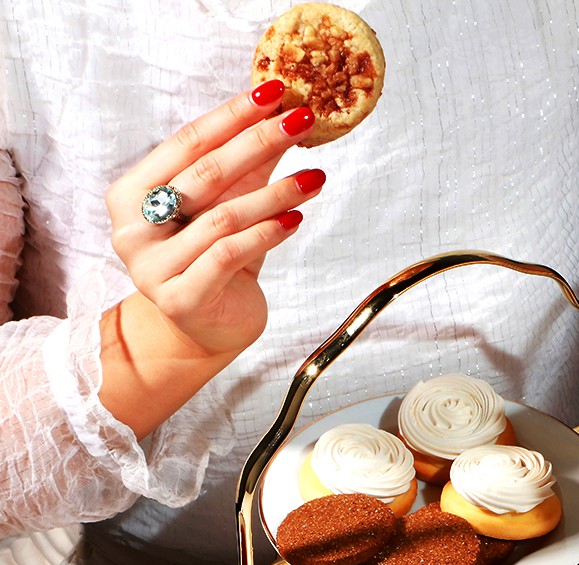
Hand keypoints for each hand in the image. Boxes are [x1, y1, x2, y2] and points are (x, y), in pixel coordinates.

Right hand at [104, 80, 323, 365]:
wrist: (205, 328)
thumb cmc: (214, 260)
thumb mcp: (228, 206)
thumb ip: (247, 168)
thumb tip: (285, 114)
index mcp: (131, 193)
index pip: (187, 143)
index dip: (232, 115)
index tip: (274, 91)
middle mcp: (133, 228)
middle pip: (205, 174)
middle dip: (259, 142)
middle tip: (302, 120)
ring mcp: (152, 267)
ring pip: (223, 217)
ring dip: (276, 193)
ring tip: (315, 177)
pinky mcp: (181, 298)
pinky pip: (229, 255)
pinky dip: (267, 234)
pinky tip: (296, 220)